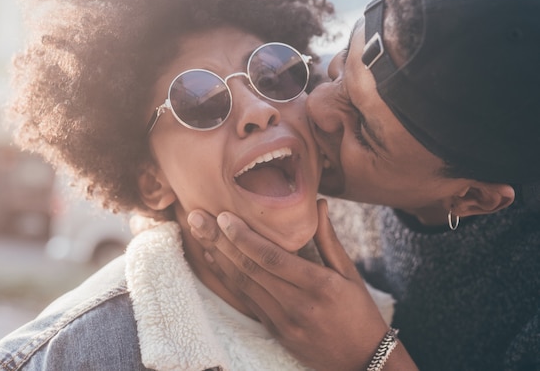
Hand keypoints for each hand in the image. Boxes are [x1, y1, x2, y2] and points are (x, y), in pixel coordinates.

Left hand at [188, 199, 392, 370]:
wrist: (362, 362)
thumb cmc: (360, 312)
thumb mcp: (350, 273)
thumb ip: (329, 238)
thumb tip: (318, 203)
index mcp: (318, 285)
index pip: (272, 258)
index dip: (244, 236)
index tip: (223, 216)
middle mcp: (296, 304)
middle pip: (249, 268)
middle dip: (219, 241)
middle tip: (196, 218)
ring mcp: (282, 321)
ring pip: (242, 284)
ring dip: (217, 257)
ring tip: (198, 234)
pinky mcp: (274, 331)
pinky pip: (245, 300)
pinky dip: (227, 278)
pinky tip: (214, 260)